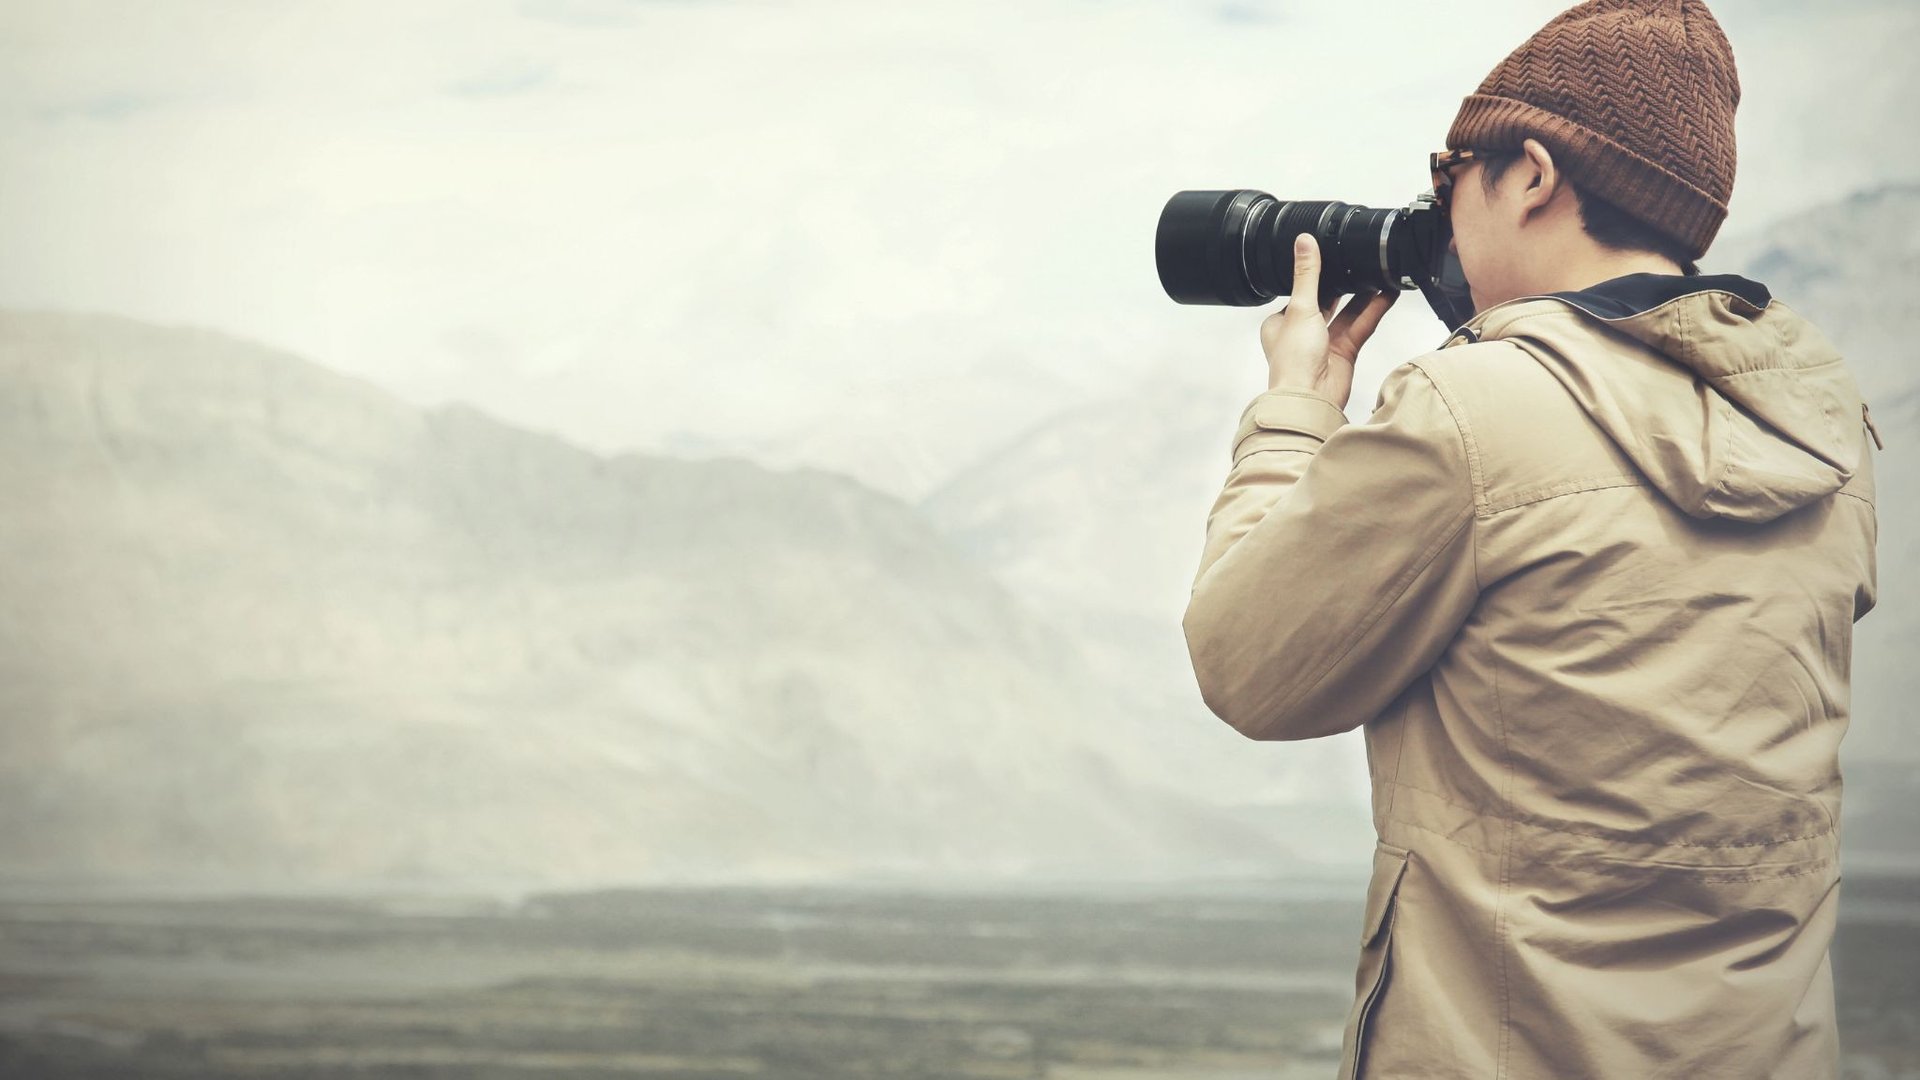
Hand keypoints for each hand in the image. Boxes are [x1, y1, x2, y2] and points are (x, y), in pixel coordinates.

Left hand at [1259, 233, 1397, 408]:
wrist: (1310, 399)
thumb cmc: (1292, 363)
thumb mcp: (1300, 308)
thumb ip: (1307, 275)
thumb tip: (1304, 242)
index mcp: (1280, 322)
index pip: (1300, 291)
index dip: (1317, 276)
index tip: (1333, 254)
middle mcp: (1301, 332)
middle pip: (1327, 301)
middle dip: (1345, 284)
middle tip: (1360, 261)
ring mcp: (1324, 343)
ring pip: (1348, 313)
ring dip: (1364, 295)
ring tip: (1380, 273)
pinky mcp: (1345, 353)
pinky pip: (1361, 325)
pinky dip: (1374, 310)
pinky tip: (1387, 294)